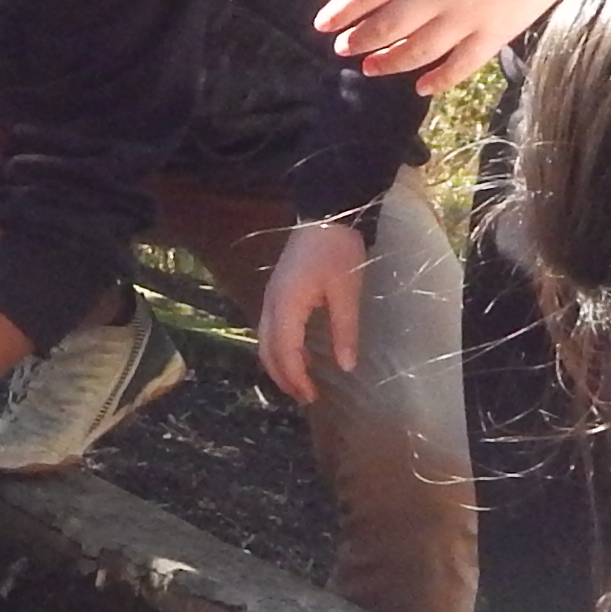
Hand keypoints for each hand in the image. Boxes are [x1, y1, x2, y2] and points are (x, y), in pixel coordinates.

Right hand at [257, 220, 369, 402]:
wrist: (325, 214)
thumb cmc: (337, 252)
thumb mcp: (346, 292)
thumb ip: (344, 331)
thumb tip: (346, 366)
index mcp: (287, 305)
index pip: (285, 352)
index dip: (296, 378)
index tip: (312, 397)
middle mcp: (271, 304)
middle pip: (267, 351)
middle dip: (283, 378)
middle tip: (306, 397)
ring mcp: (270, 298)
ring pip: (264, 341)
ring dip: (279, 365)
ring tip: (301, 382)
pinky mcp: (276, 293)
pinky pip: (269, 330)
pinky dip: (279, 349)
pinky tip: (299, 355)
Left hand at [311, 0, 610, 96]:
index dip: (342, 11)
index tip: (323, 26)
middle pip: (386, 25)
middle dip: (360, 40)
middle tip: (343, 50)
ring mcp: (465, 15)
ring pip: (416, 50)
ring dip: (389, 63)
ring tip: (371, 68)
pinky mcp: (494, 33)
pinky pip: (459, 66)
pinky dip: (437, 80)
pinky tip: (422, 87)